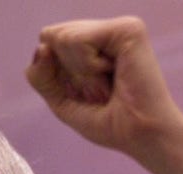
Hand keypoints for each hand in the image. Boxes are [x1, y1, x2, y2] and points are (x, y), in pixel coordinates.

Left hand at [26, 16, 182, 157]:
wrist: (142, 136)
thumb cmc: (111, 124)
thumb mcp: (63, 102)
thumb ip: (41, 76)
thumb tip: (41, 46)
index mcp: (93, 44)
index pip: (47, 41)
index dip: (57, 74)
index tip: (90, 92)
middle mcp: (105, 32)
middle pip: (51, 37)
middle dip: (68, 72)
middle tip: (102, 89)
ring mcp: (117, 27)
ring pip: (61, 37)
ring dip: (81, 73)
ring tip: (110, 83)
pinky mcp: (127, 29)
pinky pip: (77, 40)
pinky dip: (88, 66)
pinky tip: (113, 74)